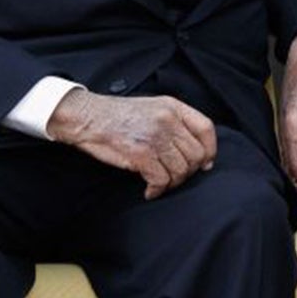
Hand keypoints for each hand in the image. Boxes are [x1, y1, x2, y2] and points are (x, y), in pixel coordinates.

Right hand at [48, 88, 216, 199]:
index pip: (206, 129)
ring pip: (180, 170)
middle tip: (173, 177)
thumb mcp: (153, 109)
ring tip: (159, 183)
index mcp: (173, 107)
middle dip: (188, 172)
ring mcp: (155, 136)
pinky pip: (161, 179)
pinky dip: (157, 190)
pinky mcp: (140, 153)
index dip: (210, 150)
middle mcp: (167, 120)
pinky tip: (149, 190)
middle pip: (196, 154)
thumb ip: (176, 124)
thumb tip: (200, 154)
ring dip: (171, 183)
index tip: (205, 164)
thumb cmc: (118, 117)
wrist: (86, 117)